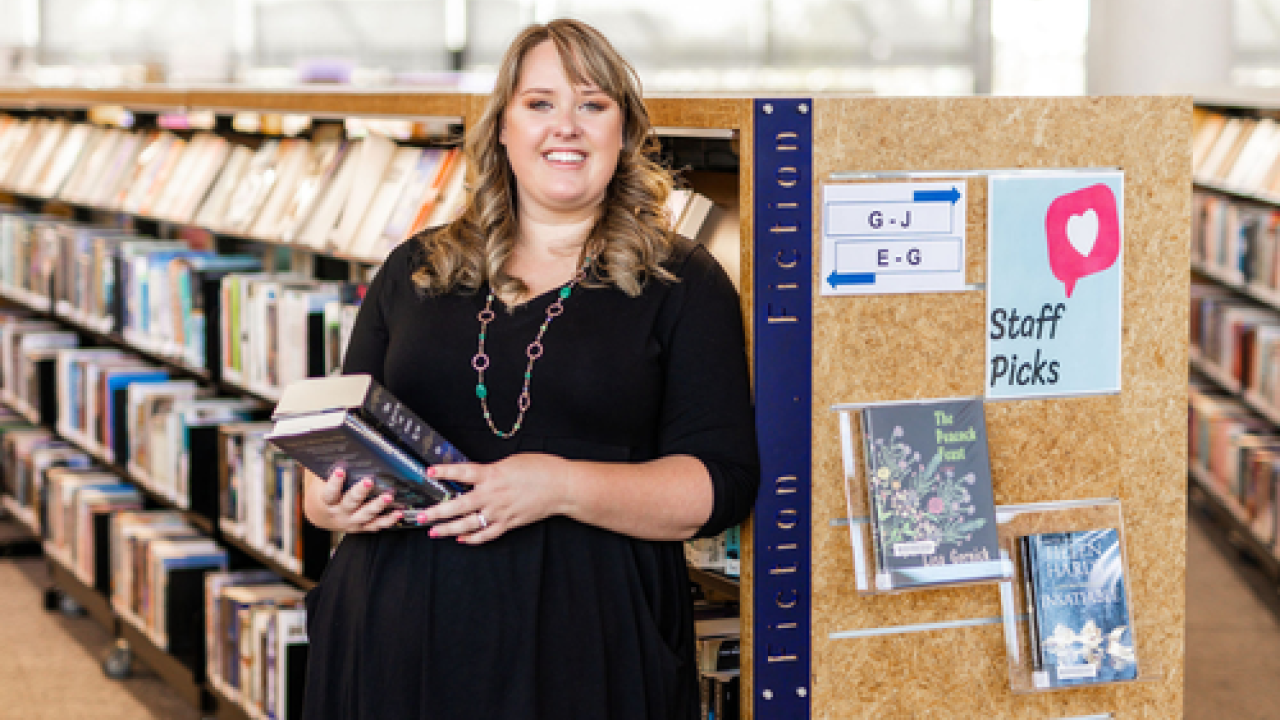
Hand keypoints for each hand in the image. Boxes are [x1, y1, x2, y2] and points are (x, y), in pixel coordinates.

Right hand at [304, 467, 404, 532]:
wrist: (321, 516)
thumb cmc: (324, 492)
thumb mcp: (320, 480)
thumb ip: (328, 468)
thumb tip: (336, 446)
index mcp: (327, 501)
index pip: (330, 492)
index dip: (334, 482)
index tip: (340, 469)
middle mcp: (339, 512)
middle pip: (350, 503)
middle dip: (360, 492)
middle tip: (369, 481)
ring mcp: (351, 521)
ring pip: (365, 514)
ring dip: (378, 505)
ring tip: (389, 496)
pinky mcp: (362, 526)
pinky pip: (376, 525)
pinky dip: (388, 520)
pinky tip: (398, 513)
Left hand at [419, 453, 571, 544]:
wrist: (562, 487)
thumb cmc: (541, 469)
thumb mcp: (511, 461)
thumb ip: (491, 470)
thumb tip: (475, 476)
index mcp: (493, 474)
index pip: (463, 472)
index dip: (445, 471)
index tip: (429, 471)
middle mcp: (492, 495)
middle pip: (458, 505)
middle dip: (437, 512)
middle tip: (421, 516)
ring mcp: (500, 512)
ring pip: (468, 524)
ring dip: (448, 529)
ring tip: (433, 532)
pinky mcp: (509, 523)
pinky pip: (486, 534)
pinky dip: (472, 538)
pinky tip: (461, 539)